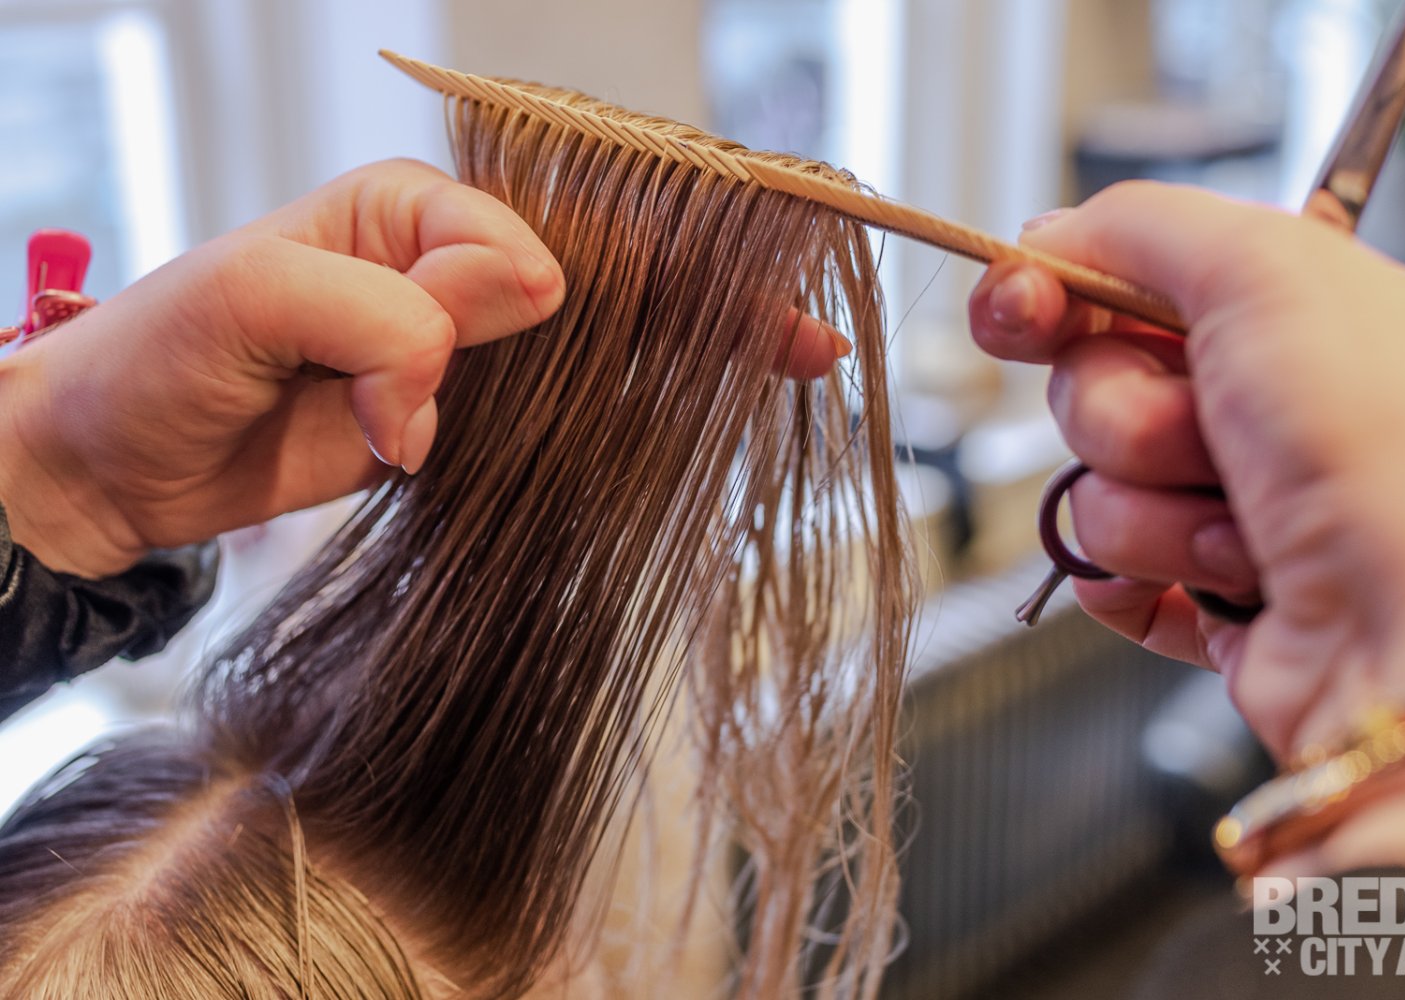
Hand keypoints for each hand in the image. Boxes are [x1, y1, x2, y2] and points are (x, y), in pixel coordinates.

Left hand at [0, 159, 847, 580]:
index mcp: (406, 210)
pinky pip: (554, 413)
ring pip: (594, 347)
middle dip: (702, 301)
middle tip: (801, 337)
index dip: (589, 276)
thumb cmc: (160, 358)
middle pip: (600, 274)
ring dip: (687, 362)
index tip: (611, 319)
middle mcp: (444, 271)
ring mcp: (458, 352)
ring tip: (792, 366)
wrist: (115, 468)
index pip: (534, 224)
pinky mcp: (456, 422)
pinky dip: (623, 422)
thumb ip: (383, 303)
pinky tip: (690, 425)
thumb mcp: (251, 299)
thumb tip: (523, 300)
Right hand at [969, 181, 1404, 759]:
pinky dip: (1140, 582)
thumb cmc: (1391, 453)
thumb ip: (1143, 226)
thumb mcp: (1268, 272)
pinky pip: (1110, 576)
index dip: (1055, 293)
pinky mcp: (1213, 596)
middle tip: (1207, 433)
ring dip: (1150, 513)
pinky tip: (1208, 583)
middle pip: (1094, 387)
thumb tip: (1049, 239)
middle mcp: (1264, 407)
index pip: (1126, 281)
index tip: (1018, 311)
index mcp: (1290, 312)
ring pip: (1096, 490)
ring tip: (1243, 527)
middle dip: (1126, 417)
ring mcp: (1236, 504)